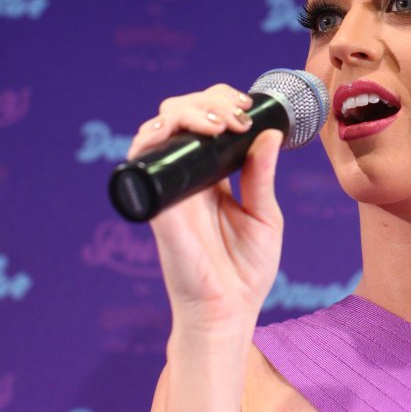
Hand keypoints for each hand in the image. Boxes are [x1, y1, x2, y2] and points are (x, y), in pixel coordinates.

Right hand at [127, 84, 283, 336]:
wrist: (228, 311)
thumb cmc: (245, 270)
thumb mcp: (264, 215)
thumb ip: (261, 176)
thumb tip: (269, 133)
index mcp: (211, 176)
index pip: (205, 121)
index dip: (219, 102)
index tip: (245, 105)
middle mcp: (186, 176)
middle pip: (179, 115)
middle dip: (207, 100)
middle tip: (237, 115)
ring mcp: (168, 187)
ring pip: (158, 127)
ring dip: (187, 111)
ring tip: (221, 122)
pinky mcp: (157, 203)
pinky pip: (141, 159)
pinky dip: (157, 135)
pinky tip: (190, 133)